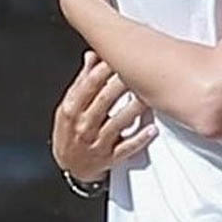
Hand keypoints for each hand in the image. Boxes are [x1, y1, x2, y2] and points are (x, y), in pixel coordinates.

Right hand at [51, 51, 155, 181]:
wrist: (70, 166)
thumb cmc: (71, 131)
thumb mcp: (70, 106)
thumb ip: (83, 81)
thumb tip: (92, 55)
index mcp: (71, 110)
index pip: (89, 85)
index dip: (105, 68)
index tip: (119, 55)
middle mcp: (83, 125)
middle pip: (105, 100)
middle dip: (122, 82)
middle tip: (139, 68)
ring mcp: (97, 143)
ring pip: (118, 122)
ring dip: (135, 107)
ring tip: (149, 94)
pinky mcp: (110, 158)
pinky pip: (127, 147)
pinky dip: (140, 138)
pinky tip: (152, 128)